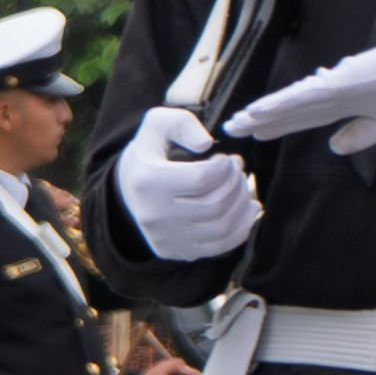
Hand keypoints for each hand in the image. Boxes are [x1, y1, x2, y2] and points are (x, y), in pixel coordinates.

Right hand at [112, 107, 261, 259]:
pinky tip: (246, 209)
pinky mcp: (176, 251)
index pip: (203, 178)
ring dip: (242, 204)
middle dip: (236, 183)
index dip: (226, 166)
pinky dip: (242, 228)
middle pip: (215, 205)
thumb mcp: (158, 123)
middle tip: (238, 170)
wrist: (129, 187)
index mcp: (148, 181)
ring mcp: (165, 238)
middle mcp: (154, 215)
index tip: (227, 158)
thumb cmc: (152, 151)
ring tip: (242, 186)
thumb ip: (182, 123)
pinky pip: (220, 247)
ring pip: (222, 228)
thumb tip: (206, 144)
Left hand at [227, 23, 375, 158]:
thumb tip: (334, 147)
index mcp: (353, 102)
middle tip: (232, 127)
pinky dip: (282, 104)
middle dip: (262, 120)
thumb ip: (363, 133)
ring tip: (237, 122)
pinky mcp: (348, 82)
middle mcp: (341, 91)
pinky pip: (308, 97)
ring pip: (294, 103)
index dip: (282, 125)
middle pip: (293, 109)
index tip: (257, 131)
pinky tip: (261, 110)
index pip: (308, 117)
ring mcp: (343, 85)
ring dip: (264, 113)